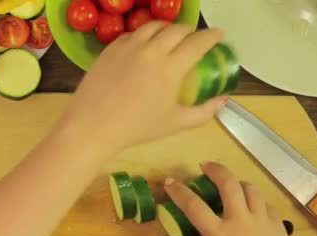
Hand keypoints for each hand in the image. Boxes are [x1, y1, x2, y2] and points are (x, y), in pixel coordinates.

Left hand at [59, 22, 226, 150]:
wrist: (94, 125)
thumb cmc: (138, 128)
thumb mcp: (176, 124)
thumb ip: (204, 112)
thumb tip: (223, 100)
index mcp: (171, 67)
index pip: (198, 43)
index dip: (212, 36)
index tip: (219, 36)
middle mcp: (152, 50)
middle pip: (178, 29)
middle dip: (191, 31)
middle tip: (195, 39)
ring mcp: (129, 46)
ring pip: (154, 26)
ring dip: (168, 29)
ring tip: (171, 37)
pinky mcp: (112, 48)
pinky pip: (133, 34)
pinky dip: (145, 35)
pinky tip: (145, 45)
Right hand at [160, 162, 316, 235]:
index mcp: (219, 235)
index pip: (194, 205)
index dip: (179, 191)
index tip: (170, 182)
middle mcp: (241, 221)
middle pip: (227, 182)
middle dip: (214, 169)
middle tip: (205, 166)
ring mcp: (262, 220)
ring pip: (249, 188)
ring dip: (237, 183)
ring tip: (230, 186)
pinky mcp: (278, 224)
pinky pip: (265, 203)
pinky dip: (255, 201)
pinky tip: (250, 208)